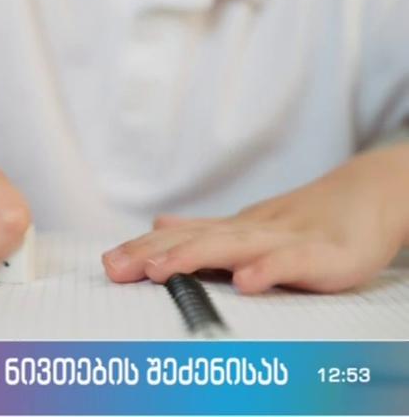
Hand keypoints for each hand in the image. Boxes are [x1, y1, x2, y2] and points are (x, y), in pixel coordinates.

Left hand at [102, 146, 408, 293]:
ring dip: (194, 256)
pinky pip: (293, 262)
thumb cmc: (307, 220)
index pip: (181, 238)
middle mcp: (251, 232)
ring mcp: (286, 240)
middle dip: (153, 255)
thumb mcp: (248, 227)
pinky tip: (245, 282)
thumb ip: (204, 231)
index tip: (107, 263)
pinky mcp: (323, 255)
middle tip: (116, 268)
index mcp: (233, 231)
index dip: (142, 250)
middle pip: (196, 241)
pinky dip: (269, 270)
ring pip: (234, 247)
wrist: (372, 196)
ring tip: (159, 270)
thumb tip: (156, 226)